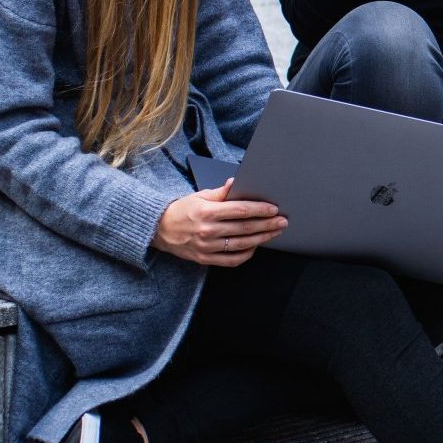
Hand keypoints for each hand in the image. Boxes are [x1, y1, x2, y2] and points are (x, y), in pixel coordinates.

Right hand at [152, 180, 287, 265]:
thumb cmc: (182, 210)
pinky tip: (255, 246)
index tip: (274, 208)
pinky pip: (231, 260)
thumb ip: (221, 192)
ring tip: (275, 232)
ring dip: (262, 238)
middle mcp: (208, 231)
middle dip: (267, 224)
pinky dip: (246, 254)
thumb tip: (236, 182)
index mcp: (207, 212)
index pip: (240, 210)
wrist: (159, 230)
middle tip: (282, 221)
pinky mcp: (205, 259)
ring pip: (242, 245)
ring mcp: (207, 247)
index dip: (259, 209)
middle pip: (245, 228)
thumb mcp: (200, 195)